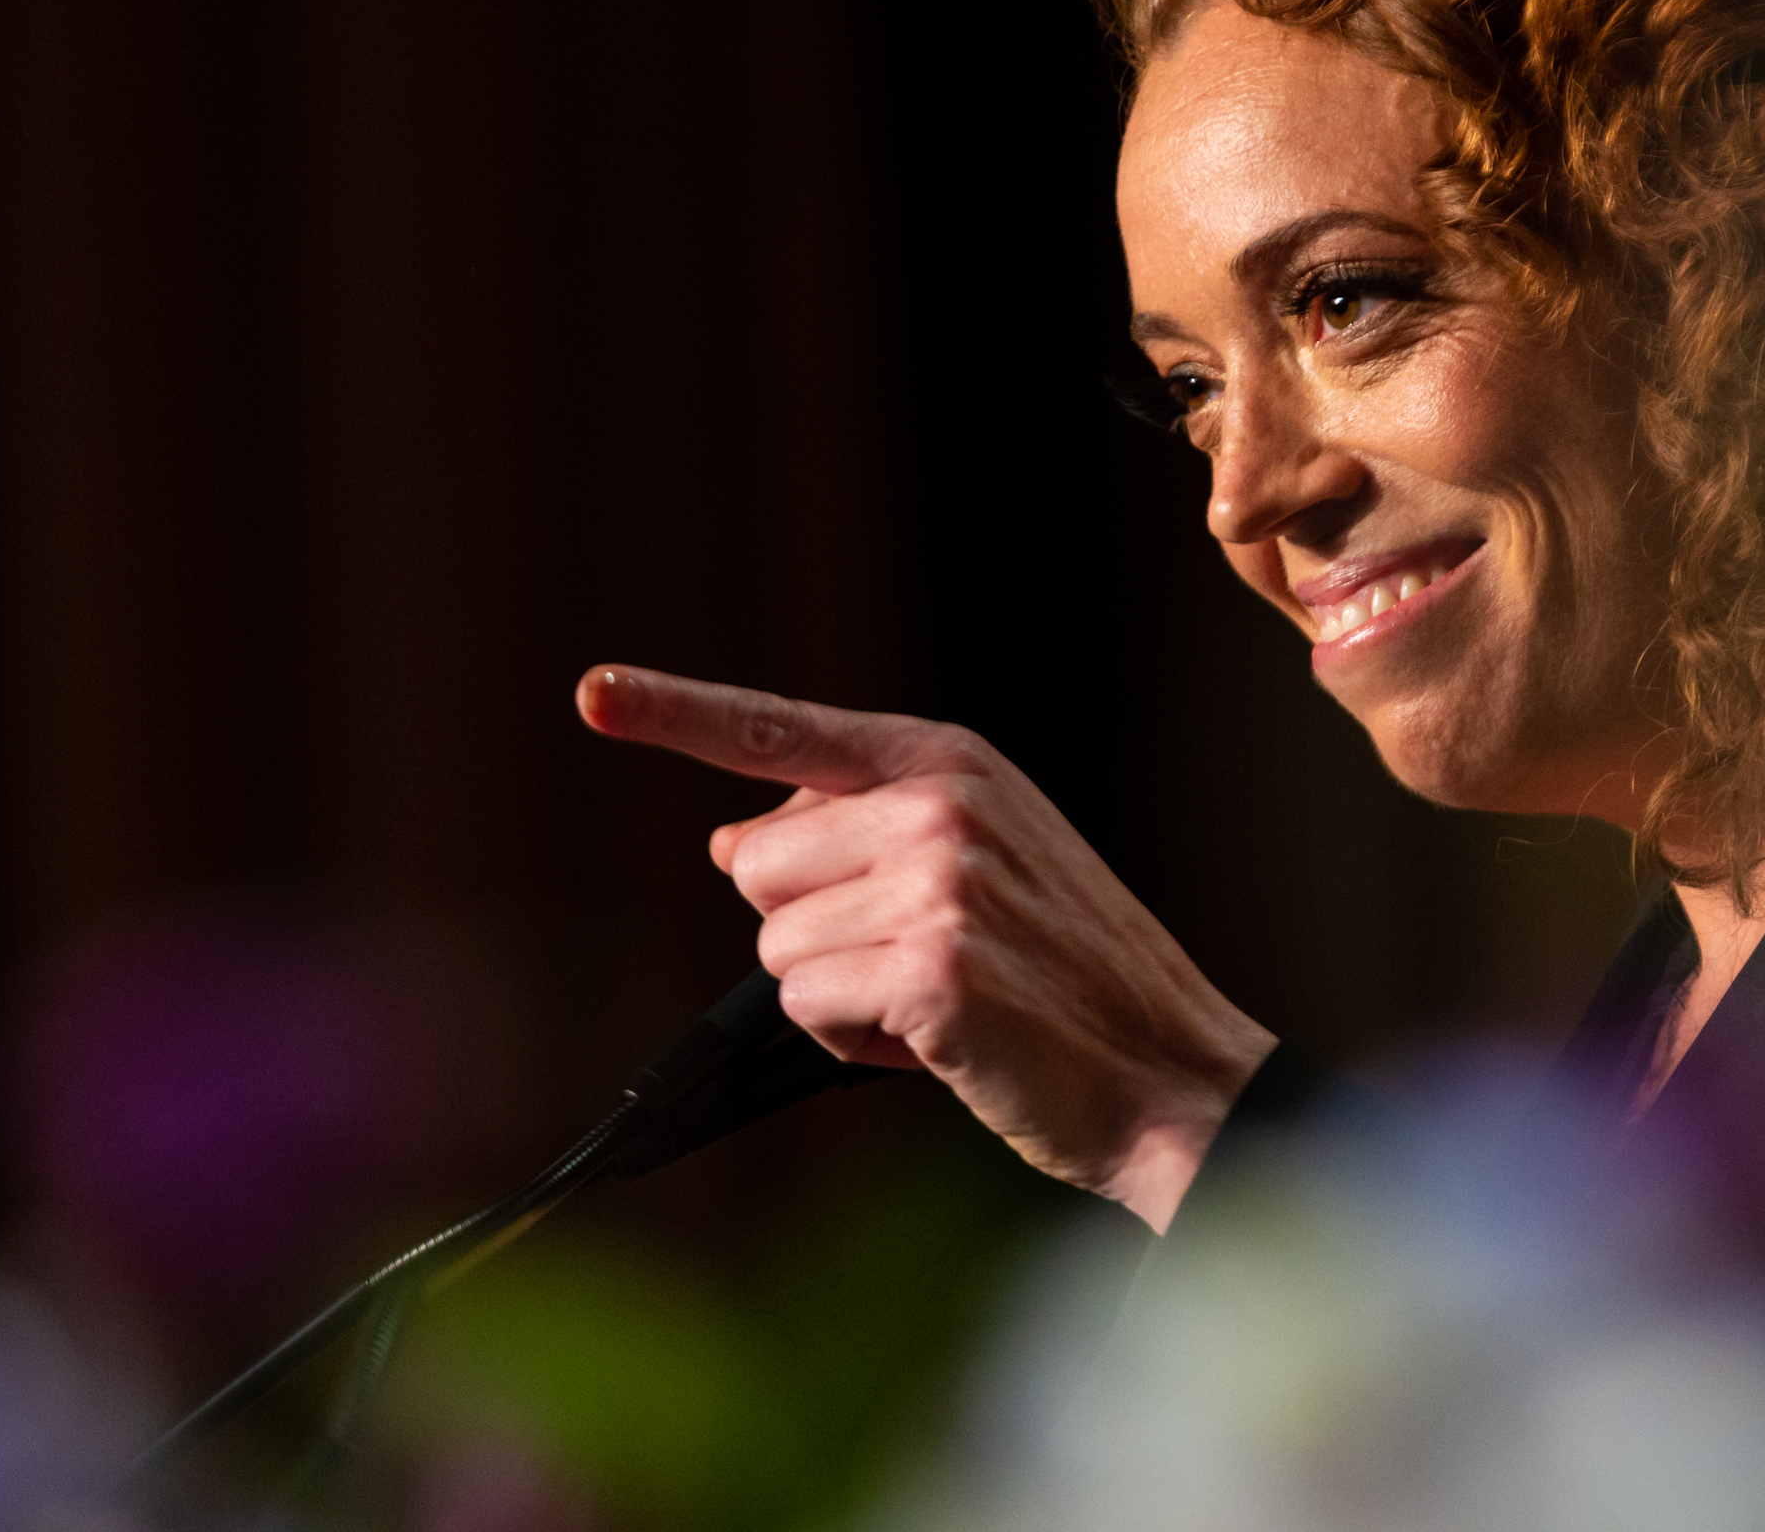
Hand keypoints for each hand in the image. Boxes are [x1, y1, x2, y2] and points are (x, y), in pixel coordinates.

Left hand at [576, 666, 1277, 1231]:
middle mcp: (939, 803)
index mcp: (948, 761)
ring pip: (775, 948)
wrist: (1171, 1070)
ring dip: (836, 996)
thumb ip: (858, 836)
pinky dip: (857, 1044)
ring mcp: (938, 881)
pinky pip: (810, 1008)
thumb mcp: (979, 864)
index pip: (780, 727)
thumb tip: (730, 840)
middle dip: (809, 929)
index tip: (593, 693)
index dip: (675, 710)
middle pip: (755, 865)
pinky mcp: (932, 968)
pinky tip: (941, 1042)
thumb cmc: (1067, 978)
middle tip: (916, 959)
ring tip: (939, 1002)